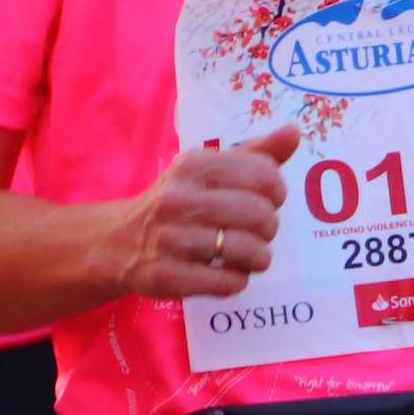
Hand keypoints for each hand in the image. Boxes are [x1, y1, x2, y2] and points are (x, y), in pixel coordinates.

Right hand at [118, 127, 296, 300]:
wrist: (120, 242)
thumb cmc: (181, 201)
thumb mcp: (212, 170)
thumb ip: (257, 154)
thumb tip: (294, 132)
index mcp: (194, 165)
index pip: (264, 175)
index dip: (277, 191)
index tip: (268, 200)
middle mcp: (178, 199)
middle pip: (259, 214)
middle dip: (269, 227)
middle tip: (260, 232)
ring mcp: (168, 238)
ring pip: (246, 250)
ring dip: (259, 257)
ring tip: (251, 256)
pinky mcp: (164, 276)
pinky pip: (228, 282)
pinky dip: (238, 280)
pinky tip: (229, 273)